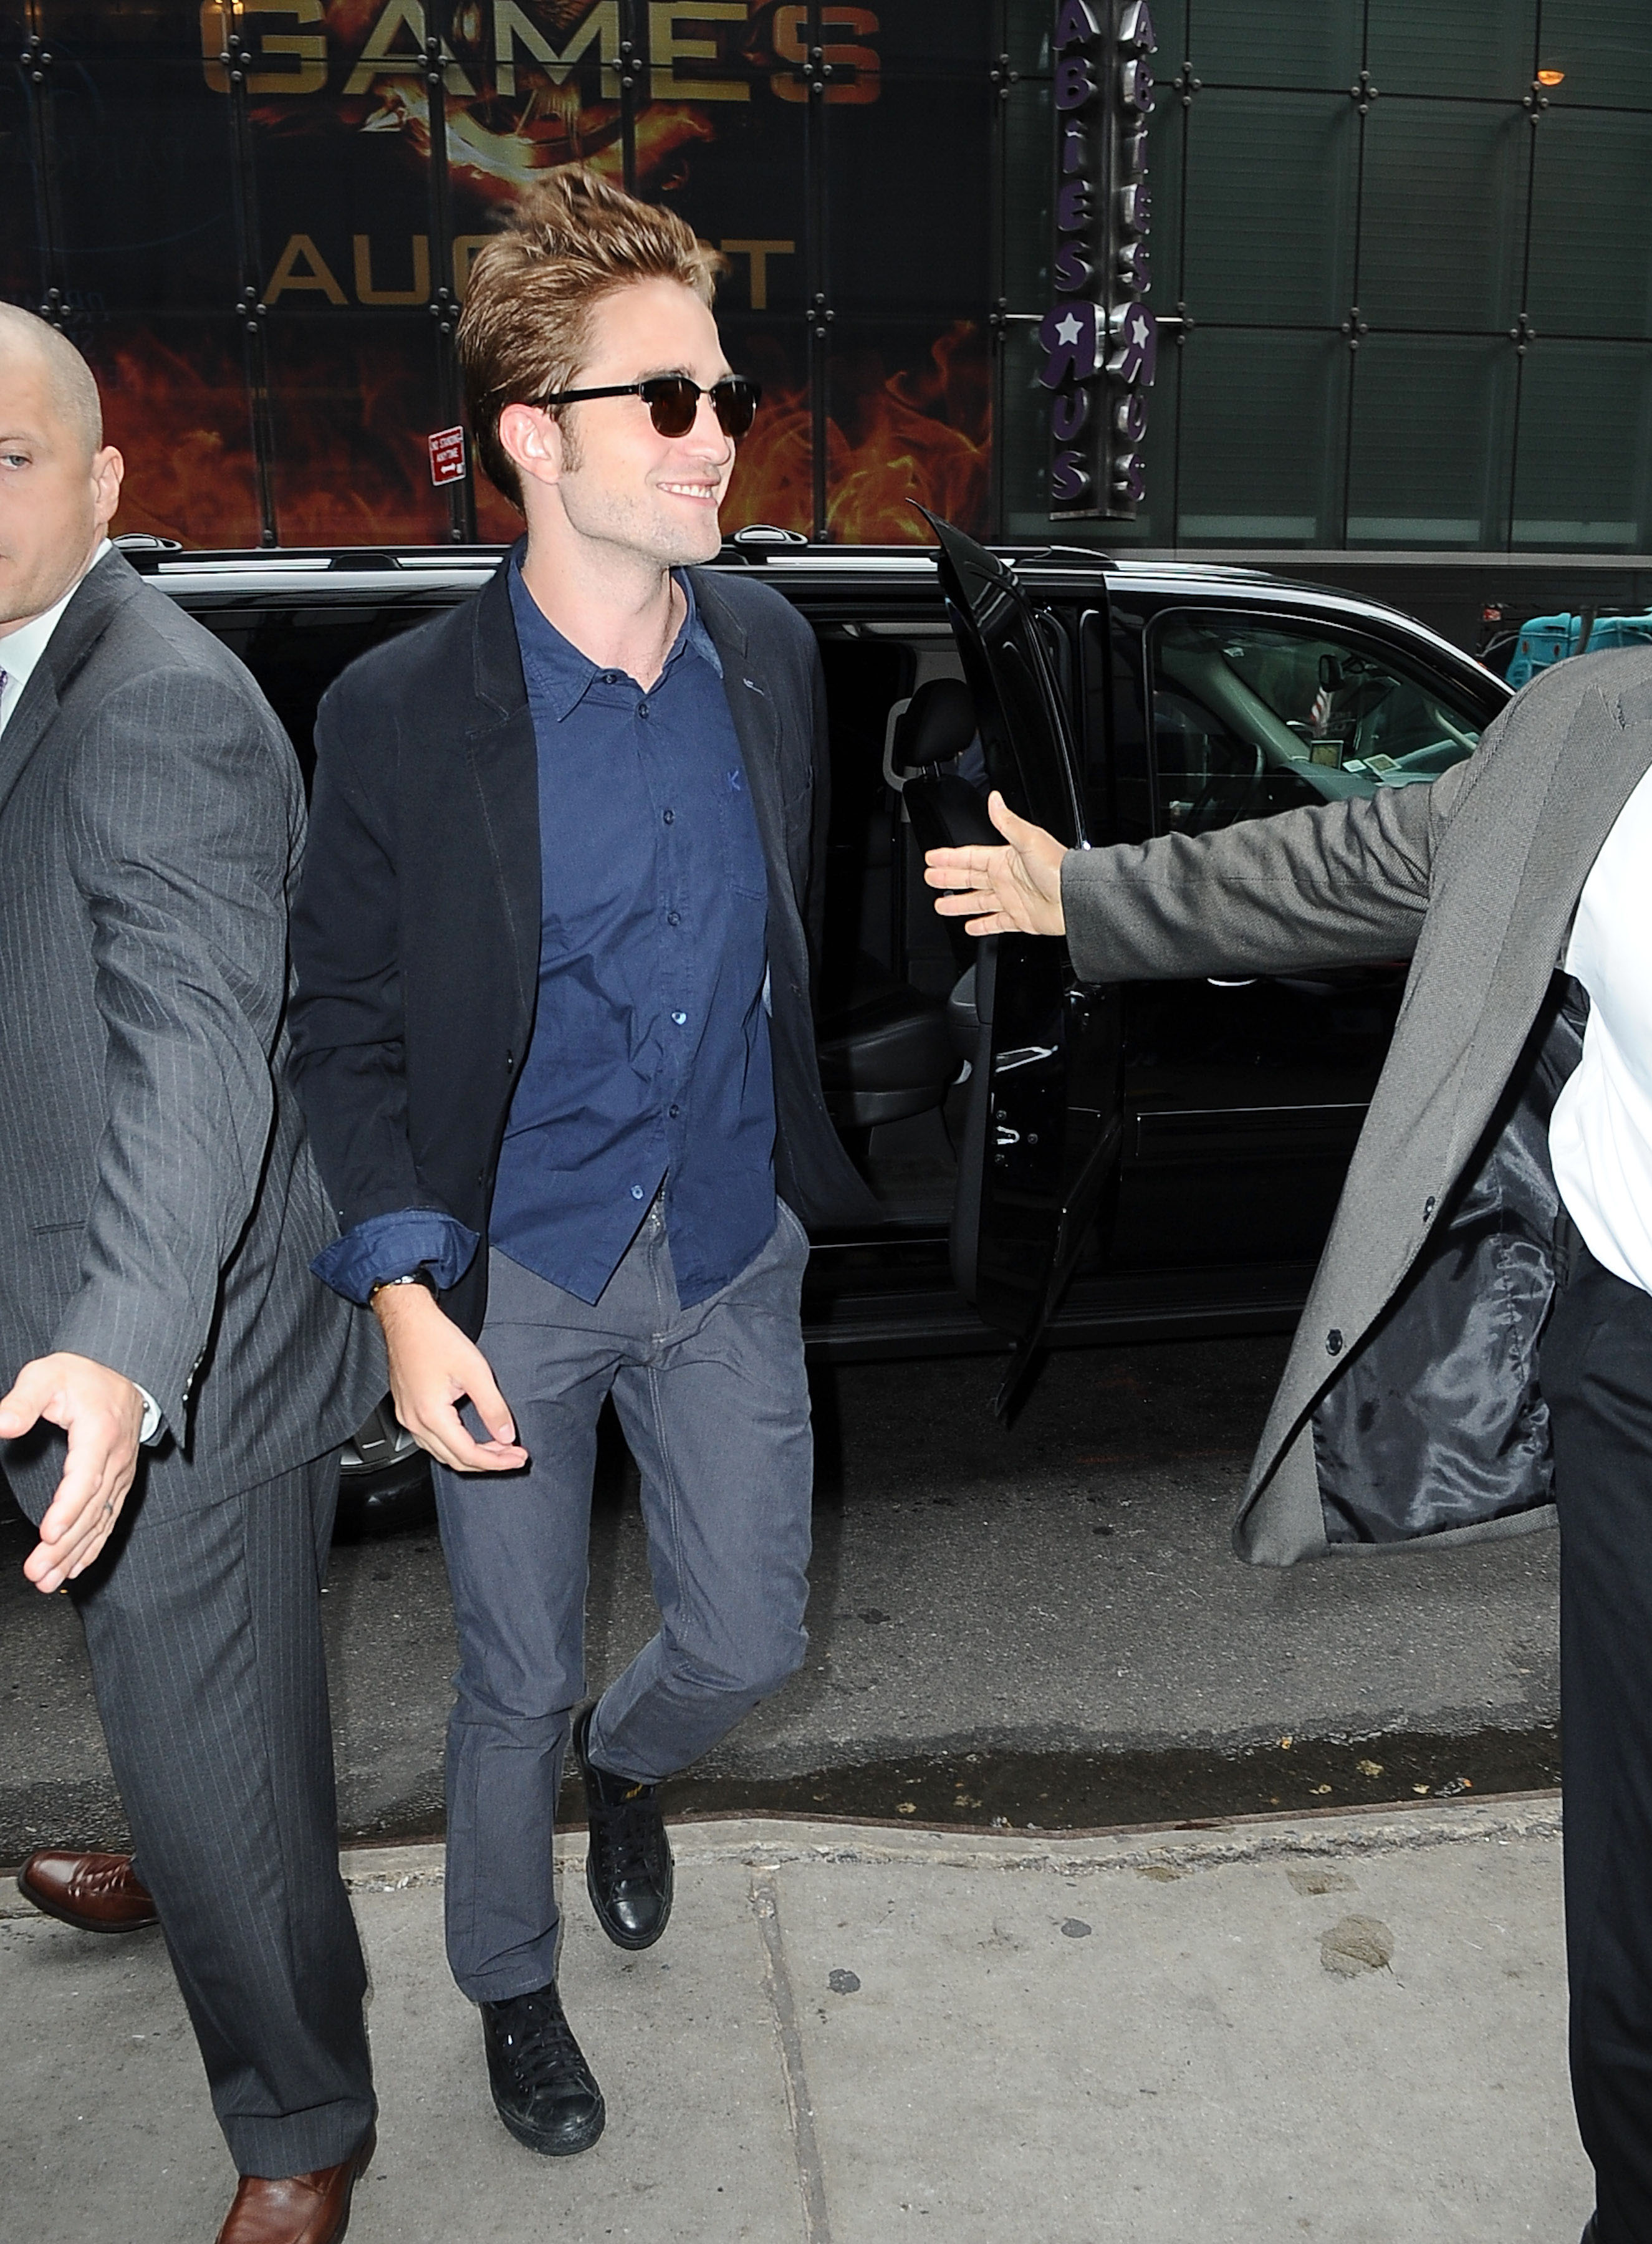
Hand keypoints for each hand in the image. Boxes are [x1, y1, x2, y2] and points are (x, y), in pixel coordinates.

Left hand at [0, 1354, 145, 1592]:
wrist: (126, 1372)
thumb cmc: (83, 1376)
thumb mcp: (47, 1376)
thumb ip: (22, 1402)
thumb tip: (1, 1424)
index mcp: (99, 1434)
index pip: (85, 1479)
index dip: (67, 1509)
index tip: (48, 1534)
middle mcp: (115, 1460)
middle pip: (91, 1511)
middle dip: (63, 1547)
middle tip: (37, 1572)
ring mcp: (120, 1475)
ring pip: (99, 1522)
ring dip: (74, 1555)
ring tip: (48, 1580)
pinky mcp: (119, 1483)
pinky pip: (108, 1520)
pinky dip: (92, 1547)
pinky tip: (76, 1566)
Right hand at [374, 1286, 526, 1473]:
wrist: (407, 1320)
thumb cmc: (435, 1339)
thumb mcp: (475, 1371)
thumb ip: (493, 1407)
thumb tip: (506, 1435)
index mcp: (431, 1415)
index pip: (468, 1454)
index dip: (497, 1461)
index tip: (518, 1457)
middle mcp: (415, 1422)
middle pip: (455, 1459)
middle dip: (488, 1461)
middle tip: (513, 1455)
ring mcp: (407, 1418)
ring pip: (442, 1453)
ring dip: (471, 1455)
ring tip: (498, 1447)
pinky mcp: (407, 1410)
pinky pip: (431, 1441)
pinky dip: (454, 1444)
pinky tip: (471, 1437)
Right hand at [923, 790, 1067, 936]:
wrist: (1076, 897)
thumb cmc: (1059, 867)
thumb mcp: (1029, 839)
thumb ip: (1007, 822)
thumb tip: (994, 799)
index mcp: (1005, 858)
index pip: (970, 856)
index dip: (950, 857)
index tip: (933, 857)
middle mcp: (1007, 878)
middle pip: (970, 878)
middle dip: (949, 877)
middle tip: (931, 877)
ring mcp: (1012, 899)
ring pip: (978, 901)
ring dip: (959, 903)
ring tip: (941, 904)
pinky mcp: (1019, 918)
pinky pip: (995, 922)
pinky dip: (981, 926)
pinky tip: (970, 926)